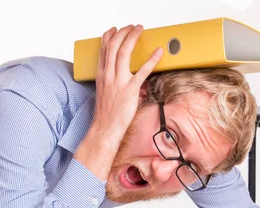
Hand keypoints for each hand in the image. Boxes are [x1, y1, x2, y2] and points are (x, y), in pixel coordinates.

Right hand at [74, 24, 163, 179]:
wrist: (105, 128)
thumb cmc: (106, 113)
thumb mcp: (104, 91)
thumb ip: (111, 79)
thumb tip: (121, 74)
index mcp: (101, 74)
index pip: (104, 48)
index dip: (110, 35)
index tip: (116, 30)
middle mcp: (108, 74)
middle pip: (114, 45)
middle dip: (124, 32)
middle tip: (133, 27)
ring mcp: (118, 81)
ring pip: (124, 51)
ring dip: (133, 37)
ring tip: (140, 30)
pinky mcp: (130, 89)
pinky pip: (142, 71)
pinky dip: (151, 59)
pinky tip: (158, 52)